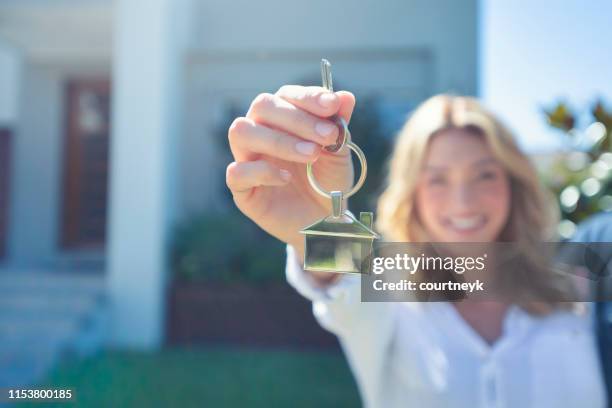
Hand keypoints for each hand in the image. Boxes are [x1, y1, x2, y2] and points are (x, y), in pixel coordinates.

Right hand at [226, 85, 355, 265]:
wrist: (325, 222)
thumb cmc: (327, 182)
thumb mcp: (339, 154)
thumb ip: (339, 126)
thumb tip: (346, 96)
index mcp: (282, 118)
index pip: (286, 95)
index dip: (308, 97)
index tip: (332, 105)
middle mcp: (260, 132)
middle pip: (262, 106)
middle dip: (297, 119)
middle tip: (328, 136)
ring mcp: (247, 159)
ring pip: (241, 132)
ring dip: (279, 140)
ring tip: (311, 155)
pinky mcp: (242, 189)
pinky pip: (237, 172)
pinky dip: (262, 171)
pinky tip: (286, 178)